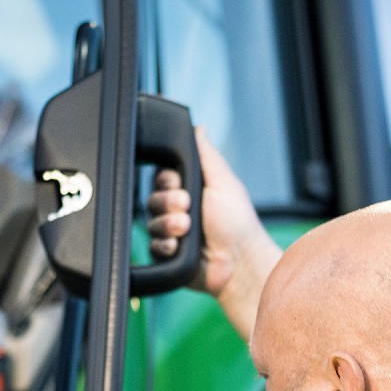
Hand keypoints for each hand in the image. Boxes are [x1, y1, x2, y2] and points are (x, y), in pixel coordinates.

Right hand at [146, 127, 280, 307]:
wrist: (239, 263)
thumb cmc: (238, 223)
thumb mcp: (223, 182)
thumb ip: (207, 155)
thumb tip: (198, 128)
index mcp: (191, 189)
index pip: (162, 177)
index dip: (167, 181)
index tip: (181, 185)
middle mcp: (179, 210)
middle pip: (153, 198)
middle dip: (168, 203)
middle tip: (188, 208)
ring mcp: (173, 232)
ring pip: (151, 222)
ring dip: (168, 225)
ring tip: (187, 229)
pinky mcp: (168, 254)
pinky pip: (152, 246)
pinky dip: (164, 245)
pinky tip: (177, 246)